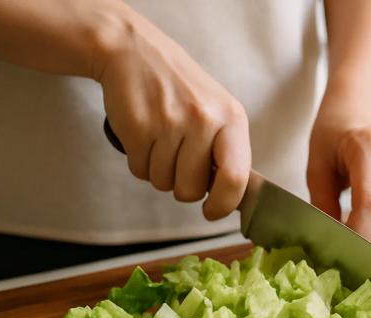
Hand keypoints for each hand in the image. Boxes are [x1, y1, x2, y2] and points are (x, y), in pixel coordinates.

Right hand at [94, 10, 249, 219]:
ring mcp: (170, 123)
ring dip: (159, 171)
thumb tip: (231, 199)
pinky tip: (144, 136)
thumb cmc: (181, 90)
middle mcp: (204, 121)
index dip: (223, 205)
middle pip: (192, 190)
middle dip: (182, 184)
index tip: (212, 212)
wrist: (134, 52)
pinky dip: (139, 161)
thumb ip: (227, 152)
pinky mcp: (138, 128)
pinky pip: (140, 171)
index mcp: (232, 119)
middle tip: (178, 158)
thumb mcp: (217, 112)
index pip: (236, 178)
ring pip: (163, 183)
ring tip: (160, 140)